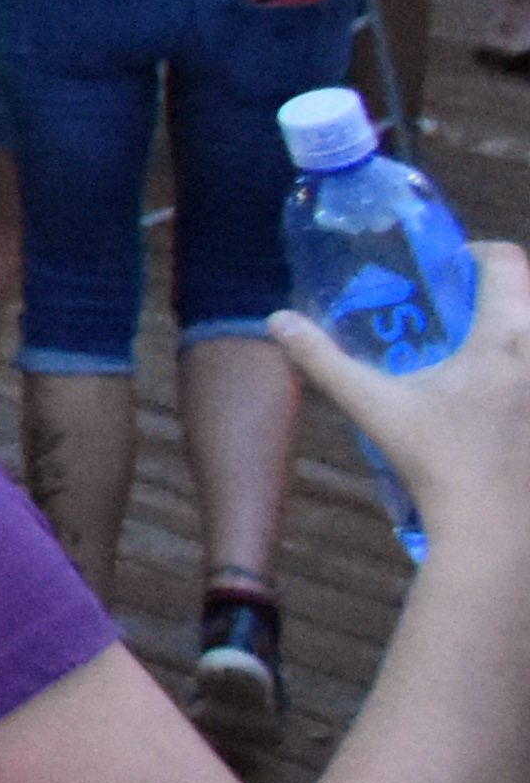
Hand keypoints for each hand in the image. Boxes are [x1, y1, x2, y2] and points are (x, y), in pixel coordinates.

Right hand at [269, 239, 529, 554]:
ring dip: (510, 331)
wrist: (493, 529)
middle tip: (457, 310)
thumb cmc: (437, 462)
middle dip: (496, 293)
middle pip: (529, 293)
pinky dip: (517, 370)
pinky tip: (494, 400)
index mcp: (504, 338)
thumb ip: (324, 361)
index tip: (448, 270)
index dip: (477, 253)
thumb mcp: (373, 407)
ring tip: (476, 354)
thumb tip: (278, 321)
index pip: (507, 261)